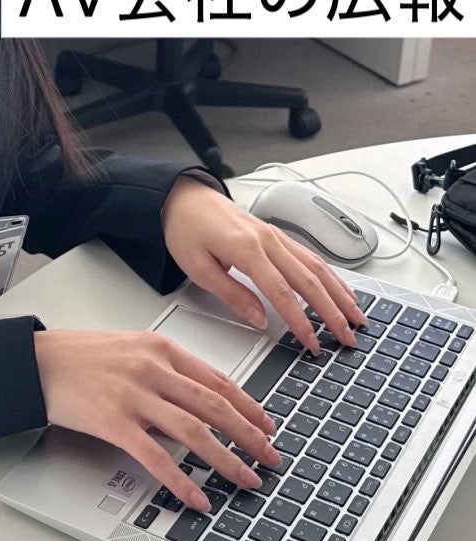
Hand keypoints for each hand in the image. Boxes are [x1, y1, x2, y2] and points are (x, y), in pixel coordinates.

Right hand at [33, 329, 281, 510]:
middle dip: (250, 436)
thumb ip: (166, 371)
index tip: (268, 425)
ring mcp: (134, 395)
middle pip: (214, 406)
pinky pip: (157, 457)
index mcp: (160, 348)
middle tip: (271, 457)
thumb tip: (199, 405)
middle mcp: (152, 369)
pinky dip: (182, 480)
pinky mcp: (114, 422)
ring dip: (227, 461)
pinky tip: (197, 496)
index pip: (216, 379)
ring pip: (195, 432)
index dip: (248, 406)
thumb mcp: (131, 349)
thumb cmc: (82, 355)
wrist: (39, 361)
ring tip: (246, 479)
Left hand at [162, 177, 368, 354]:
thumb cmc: (185, 228)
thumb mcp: (196, 266)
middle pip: (309, 280)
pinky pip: (309, 255)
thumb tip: (259, 319)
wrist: (182, 196)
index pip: (282, 293)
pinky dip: (330, 275)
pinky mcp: (275, 234)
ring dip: (340, 293)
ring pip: (316, 266)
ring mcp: (274, 235)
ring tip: (358, 317)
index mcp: (246, 248)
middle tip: (349, 338)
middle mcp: (267, 239)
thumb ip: (231, 293)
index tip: (313, 344)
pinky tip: (340, 289)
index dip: (300, 322)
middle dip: (333, 312)